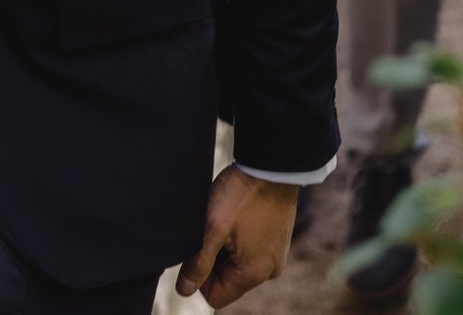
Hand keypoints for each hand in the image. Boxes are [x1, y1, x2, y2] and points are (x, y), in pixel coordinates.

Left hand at [176, 167, 296, 307]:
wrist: (273, 166)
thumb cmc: (243, 195)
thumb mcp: (213, 229)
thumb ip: (198, 263)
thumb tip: (184, 290)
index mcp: (253, 274)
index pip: (216, 296)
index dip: (200, 277)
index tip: (198, 248)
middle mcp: (268, 270)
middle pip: (228, 280)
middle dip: (214, 258)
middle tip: (211, 228)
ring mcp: (276, 254)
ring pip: (239, 263)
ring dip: (226, 246)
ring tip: (226, 218)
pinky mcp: (278, 239)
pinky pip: (252, 249)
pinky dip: (240, 237)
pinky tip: (238, 214)